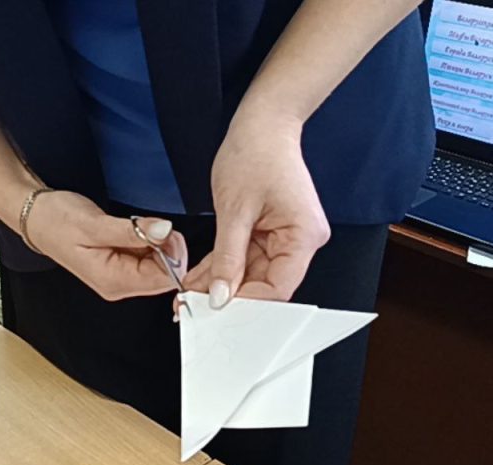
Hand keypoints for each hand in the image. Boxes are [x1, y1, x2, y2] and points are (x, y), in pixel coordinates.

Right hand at [26, 190, 187, 300]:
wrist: (37, 217)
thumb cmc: (56, 222)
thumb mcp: (95, 224)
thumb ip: (133, 230)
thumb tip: (164, 231)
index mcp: (112, 281)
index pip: (161, 279)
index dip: (172, 255)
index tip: (165, 231)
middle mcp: (117, 285)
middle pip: (163, 275)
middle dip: (166, 248)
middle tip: (152, 225)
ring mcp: (119, 277)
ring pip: (157, 265)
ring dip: (157, 243)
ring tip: (138, 227)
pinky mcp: (120, 266)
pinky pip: (146, 258)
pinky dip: (148, 242)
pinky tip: (134, 231)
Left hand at [184, 110, 329, 306]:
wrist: (262, 124)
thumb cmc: (255, 153)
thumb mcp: (234, 210)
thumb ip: (227, 257)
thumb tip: (219, 295)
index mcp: (304, 235)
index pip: (278, 287)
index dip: (246, 303)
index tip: (214, 311)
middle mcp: (301, 240)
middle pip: (266, 284)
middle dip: (229, 296)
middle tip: (194, 307)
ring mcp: (286, 237)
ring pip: (251, 275)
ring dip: (220, 284)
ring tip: (188, 295)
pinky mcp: (271, 233)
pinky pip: (245, 259)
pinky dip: (222, 268)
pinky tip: (198, 279)